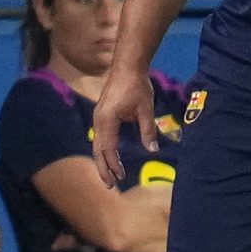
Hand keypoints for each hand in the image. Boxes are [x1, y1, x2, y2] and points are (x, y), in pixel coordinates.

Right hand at [92, 69, 158, 185]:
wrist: (127, 66)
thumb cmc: (137, 86)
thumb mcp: (146, 109)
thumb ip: (148, 130)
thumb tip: (152, 150)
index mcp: (107, 120)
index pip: (108, 148)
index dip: (114, 164)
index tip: (121, 176)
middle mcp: (98, 120)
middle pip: (97, 150)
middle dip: (103, 168)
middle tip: (110, 185)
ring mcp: (98, 117)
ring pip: (97, 144)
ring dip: (103, 160)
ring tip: (110, 175)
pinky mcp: (102, 115)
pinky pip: (100, 137)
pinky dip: (104, 150)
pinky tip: (111, 157)